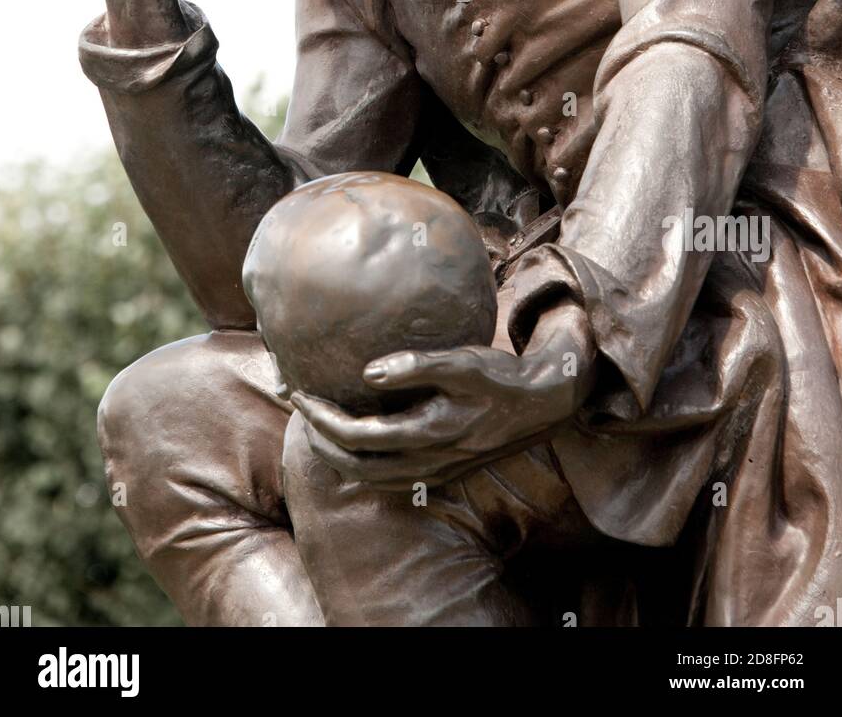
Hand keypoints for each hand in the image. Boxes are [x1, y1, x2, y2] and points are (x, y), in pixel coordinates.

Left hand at [292, 300, 595, 489]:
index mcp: (428, 433)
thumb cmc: (499, 377)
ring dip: (337, 456)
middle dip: (320, 440)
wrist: (541, 406)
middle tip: (300, 408)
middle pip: (355, 466)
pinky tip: (354, 443)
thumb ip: (415, 367)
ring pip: (369, 479)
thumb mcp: (462, 363)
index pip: (358, 436)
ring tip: (317, 427)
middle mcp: (428, 461)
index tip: (301, 393)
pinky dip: (361, 465)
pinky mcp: (440, 473)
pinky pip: (388, 480)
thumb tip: (369, 374)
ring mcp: (434, 472)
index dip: (322, 419)